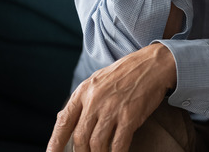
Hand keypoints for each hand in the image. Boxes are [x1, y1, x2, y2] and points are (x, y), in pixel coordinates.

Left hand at [46, 44, 176, 151]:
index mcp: (83, 92)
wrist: (153, 64)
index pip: (63, 123)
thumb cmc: (126, 73)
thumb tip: (66, 121)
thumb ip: (83, 100)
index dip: (54, 143)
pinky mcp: (130, 116)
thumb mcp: (98, 81)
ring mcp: (112, 109)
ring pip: (97, 144)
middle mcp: (94, 101)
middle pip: (80, 138)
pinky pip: (118, 144)